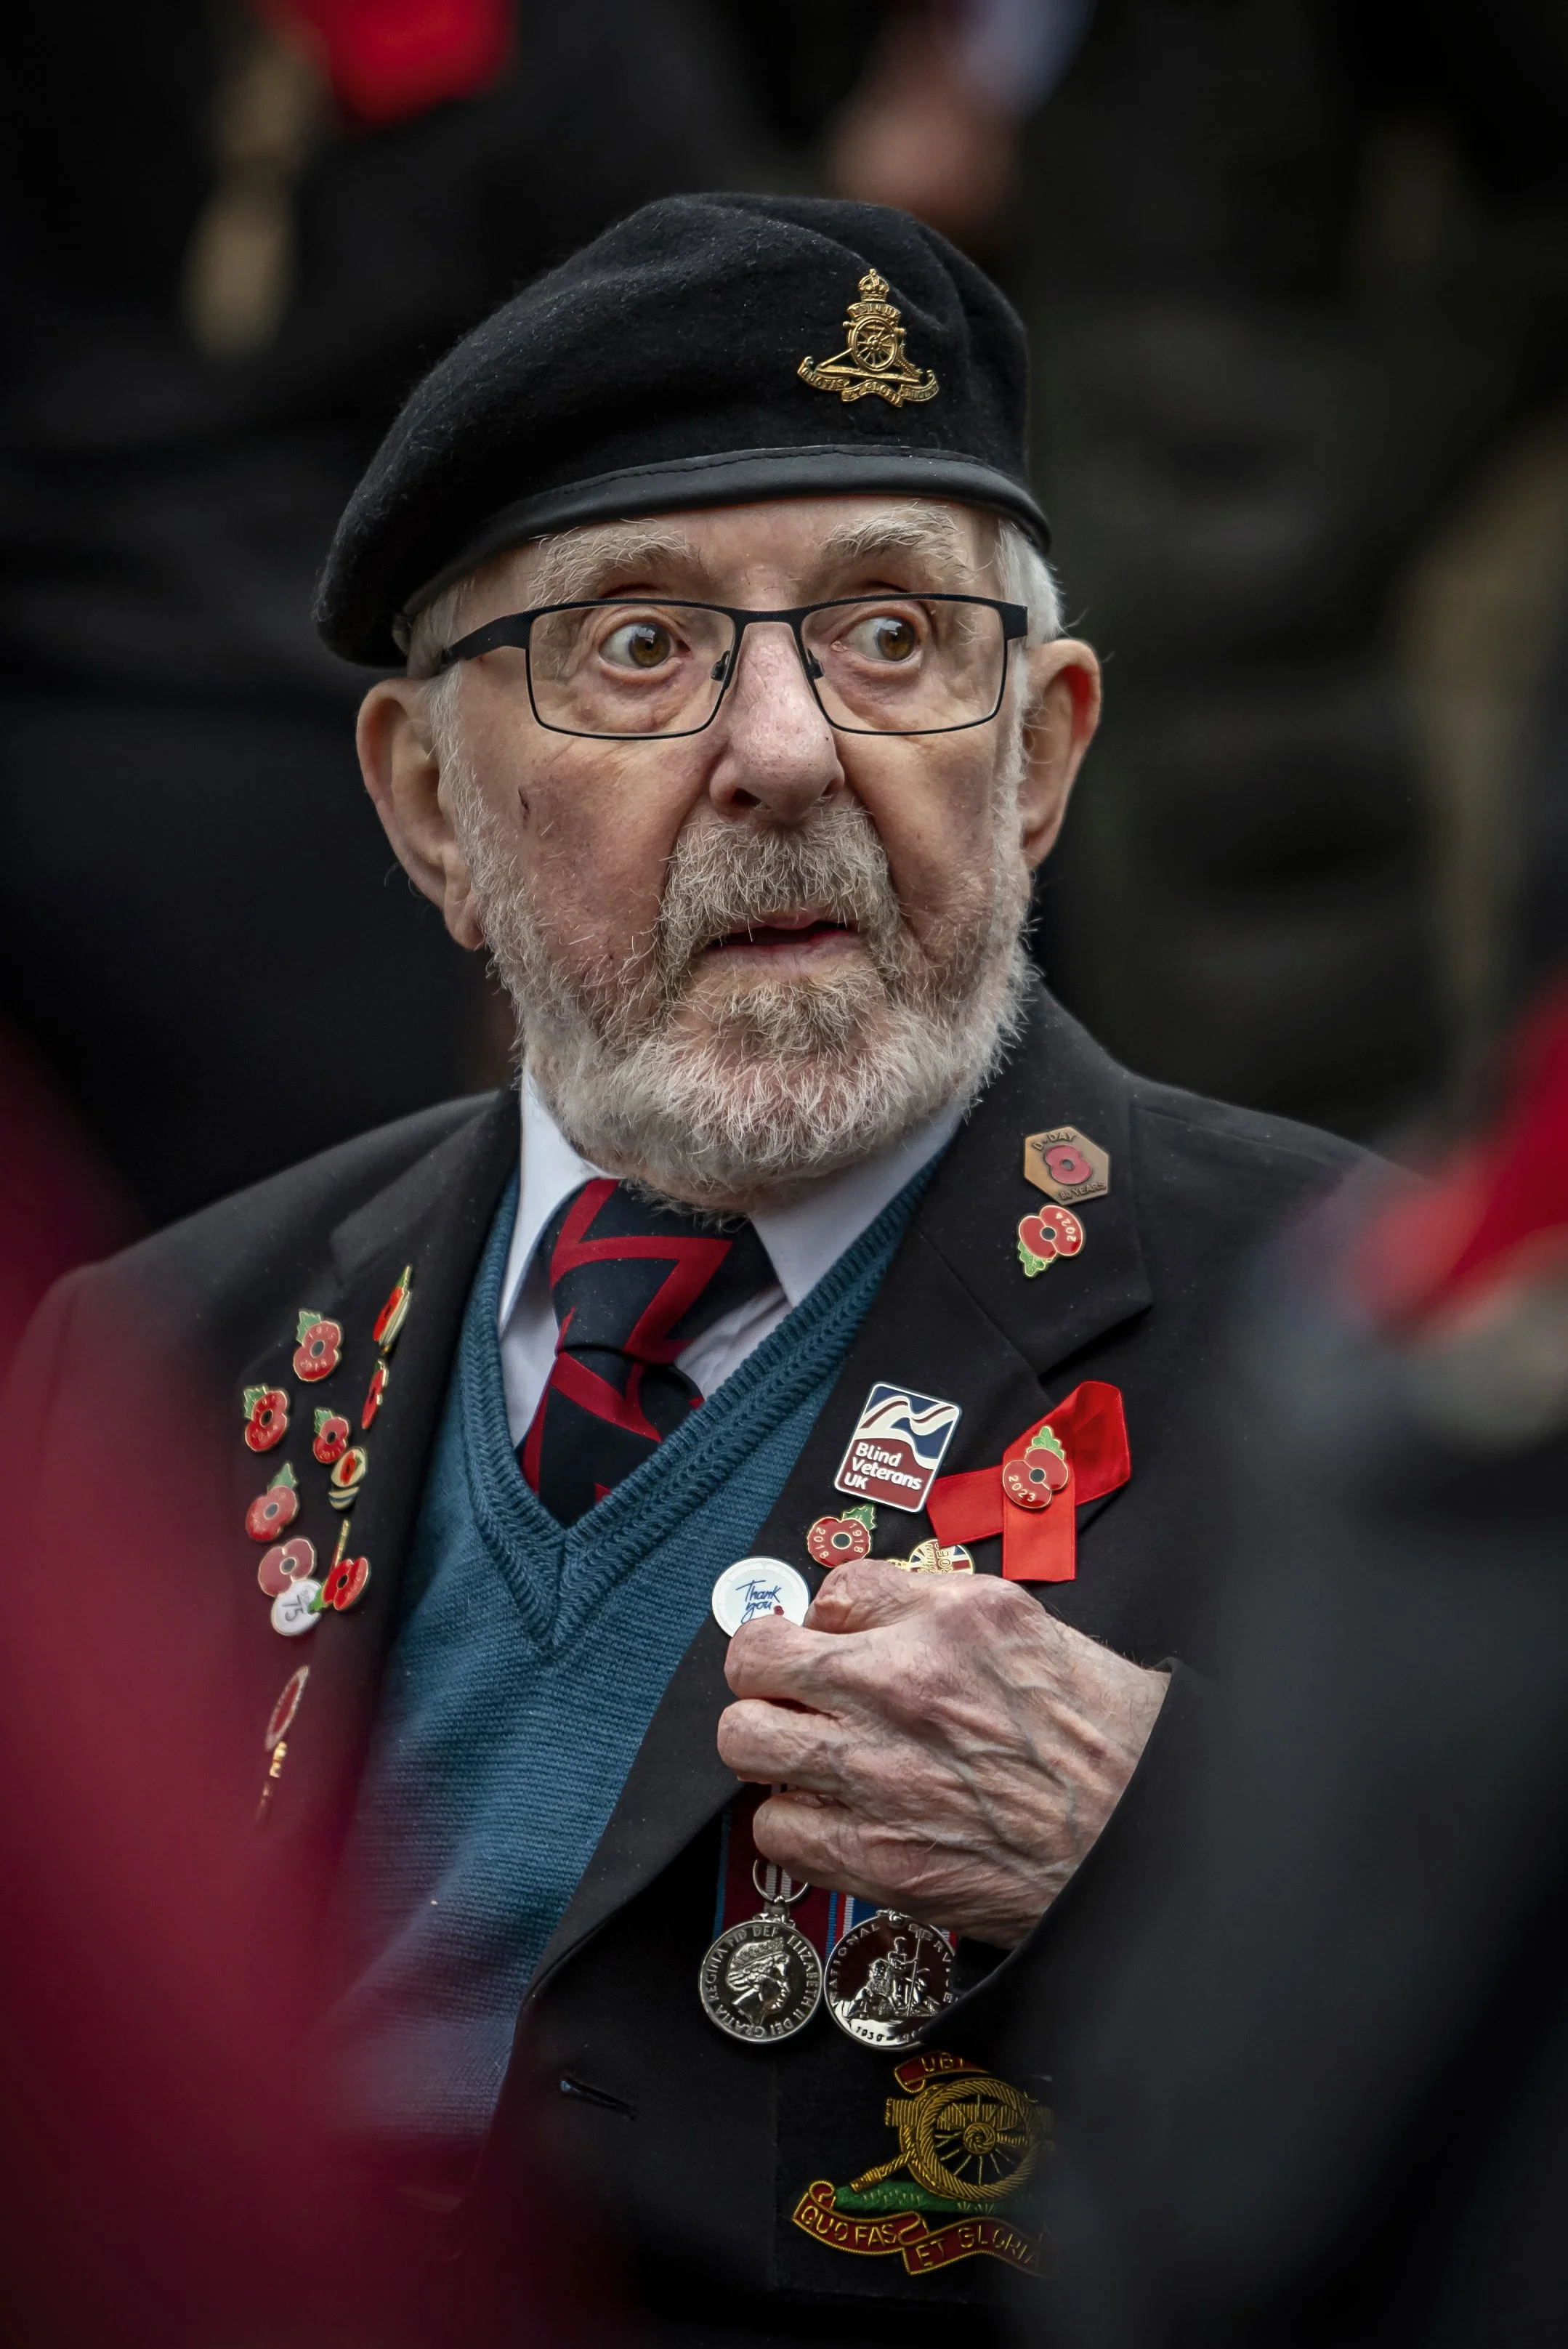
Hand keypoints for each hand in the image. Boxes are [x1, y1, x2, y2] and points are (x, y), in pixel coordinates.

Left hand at [717, 1563, 1168, 1949]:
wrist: (1147, 1838)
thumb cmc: (1107, 1739)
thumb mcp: (1029, 1629)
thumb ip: (940, 1607)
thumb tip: (864, 1608)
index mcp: (949, 1620)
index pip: (832, 1590)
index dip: (827, 1619)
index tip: (833, 1641)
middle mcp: (901, 1685)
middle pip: (756, 1656)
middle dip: (766, 1667)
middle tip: (789, 1685)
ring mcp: (877, 1771)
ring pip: (744, 1738)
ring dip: (767, 1741)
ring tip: (802, 1749)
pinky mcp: (873, 1854)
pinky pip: (775, 1828)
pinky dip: (795, 1822)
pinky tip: (832, 1815)